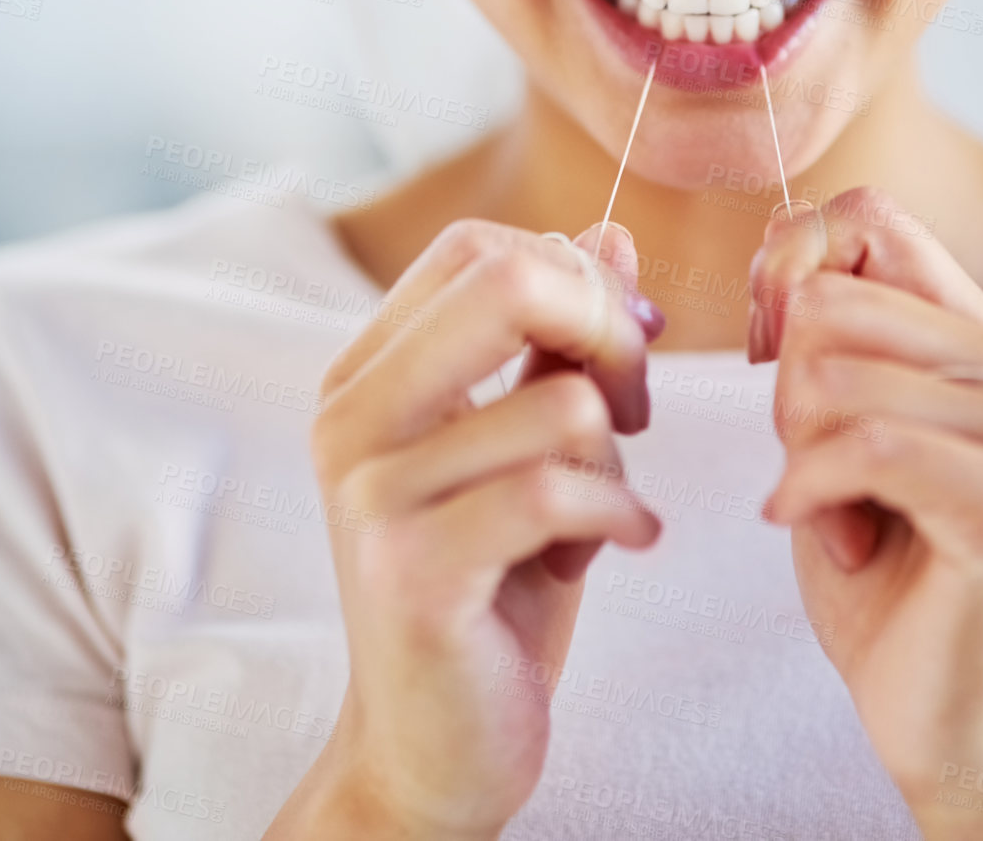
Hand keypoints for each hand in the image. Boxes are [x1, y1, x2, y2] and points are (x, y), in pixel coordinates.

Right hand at [265, 219, 662, 840]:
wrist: (431, 750)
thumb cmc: (491, 584)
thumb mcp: (528, 444)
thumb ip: (556, 340)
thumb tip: (610, 233)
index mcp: (366, 373)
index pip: (476, 246)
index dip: (574, 276)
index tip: (615, 346)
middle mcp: (350, 418)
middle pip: (509, 280)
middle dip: (610, 333)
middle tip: (633, 407)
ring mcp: (372, 494)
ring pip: (563, 402)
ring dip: (614, 462)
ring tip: (589, 515)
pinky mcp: (412, 573)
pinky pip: (561, 490)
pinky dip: (620, 516)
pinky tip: (616, 546)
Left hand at [747, 189, 982, 836]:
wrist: (949, 720)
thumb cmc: (882, 569)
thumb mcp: (843, 425)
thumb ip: (833, 332)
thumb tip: (784, 240)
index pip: (868, 216)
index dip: (789, 270)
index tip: (774, 354)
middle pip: (827, 301)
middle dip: (785, 394)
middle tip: (822, 474)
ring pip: (829, 375)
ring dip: (798, 459)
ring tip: (839, 516)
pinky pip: (857, 447)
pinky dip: (810, 497)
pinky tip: (835, 543)